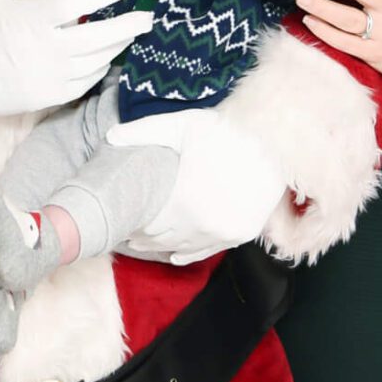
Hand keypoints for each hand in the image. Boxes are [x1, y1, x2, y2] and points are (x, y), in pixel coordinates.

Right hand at [0, 0, 154, 119]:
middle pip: (99, 38)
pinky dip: (99, 69)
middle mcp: (45, 49)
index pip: (78, 4)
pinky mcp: (48, 96)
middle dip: (127, 26)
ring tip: (129, 33)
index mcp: (30, 19)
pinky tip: (105, 57)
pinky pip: (85, 82)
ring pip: (96, 62)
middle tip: (146, 17)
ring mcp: (49, 76)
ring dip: (116, 46)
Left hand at [108, 108, 286, 264]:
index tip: (122, 222)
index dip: (132, 225)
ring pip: (183, 248)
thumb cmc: (224, 131)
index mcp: (181, 200)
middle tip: (129, 233)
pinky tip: (176, 256)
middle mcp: (200, 223)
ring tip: (144, 244)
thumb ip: (143, 132)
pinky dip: (189, 255)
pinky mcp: (240, 234)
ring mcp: (222, 232)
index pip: (147, 225)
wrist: (272, 141)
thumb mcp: (181, 126)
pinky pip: (208, 251)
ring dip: (162, 248)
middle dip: (144, 237)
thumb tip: (109, 137)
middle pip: (162, 239)